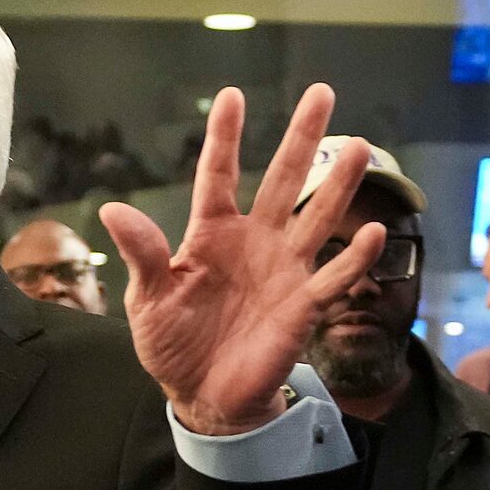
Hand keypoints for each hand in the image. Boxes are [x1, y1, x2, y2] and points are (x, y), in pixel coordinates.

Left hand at [99, 85, 383, 435]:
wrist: (204, 396)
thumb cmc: (173, 344)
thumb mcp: (148, 299)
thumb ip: (142, 254)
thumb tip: (114, 211)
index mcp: (212, 233)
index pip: (220, 175)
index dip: (226, 137)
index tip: (233, 96)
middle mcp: (254, 241)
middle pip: (284, 180)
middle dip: (302, 138)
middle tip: (322, 92)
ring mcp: (283, 270)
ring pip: (317, 217)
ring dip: (339, 185)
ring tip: (361, 148)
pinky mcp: (303, 305)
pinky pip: (334, 277)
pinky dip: (355, 258)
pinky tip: (374, 232)